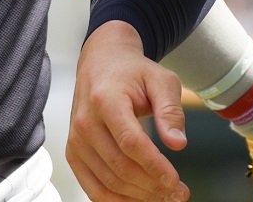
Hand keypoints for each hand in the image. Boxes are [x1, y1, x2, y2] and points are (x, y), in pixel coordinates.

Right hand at [67, 21, 190, 201]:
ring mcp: (76, 139)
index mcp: (105, 99)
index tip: (176, 181)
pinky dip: (116, 201)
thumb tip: (177, 143)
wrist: (101, 64)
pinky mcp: (74, 152)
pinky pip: (93, 187)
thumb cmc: (132, 72)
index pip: (130, 142)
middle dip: (153, 186)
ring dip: (139, 196)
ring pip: (108, 181)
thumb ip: (171, 110)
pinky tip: (138, 199)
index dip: (154, 166)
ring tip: (164, 195)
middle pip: (120, 166)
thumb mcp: (161, 80)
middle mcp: (85, 121)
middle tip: (179, 192)